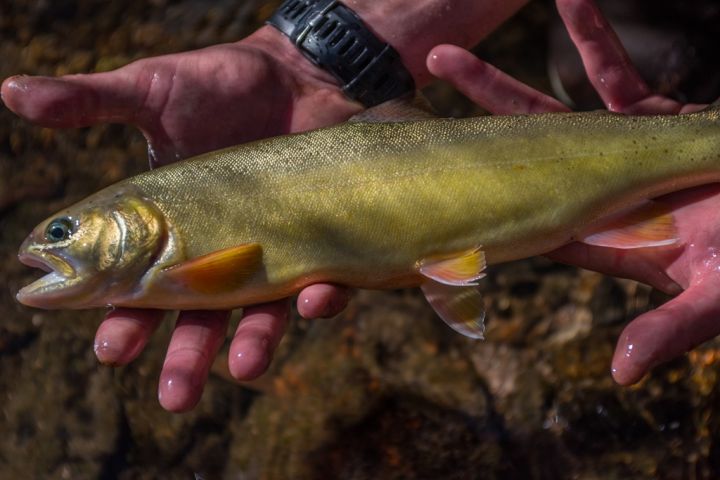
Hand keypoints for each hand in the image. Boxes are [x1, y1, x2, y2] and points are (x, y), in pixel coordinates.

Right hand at [2, 26, 353, 410]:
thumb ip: (90, 101)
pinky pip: (323, 278)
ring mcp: (270, 247)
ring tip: (243, 369)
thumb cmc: (218, 83)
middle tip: (174, 396)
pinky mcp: (319, 239)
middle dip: (186, 355)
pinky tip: (311, 300)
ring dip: (250, 342)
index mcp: (168, 225)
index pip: (138, 282)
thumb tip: (10, 93)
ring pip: (257, 310)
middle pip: (196, 312)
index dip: (123, 317)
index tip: (110, 350)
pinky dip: (319, 295)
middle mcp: (218, 246)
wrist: (296, 73)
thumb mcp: (152, 91)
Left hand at [428, 0, 718, 384]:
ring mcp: (617, 157)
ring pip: (547, 113)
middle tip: (417, 92)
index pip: (515, 221)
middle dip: (465, 126)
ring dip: (498, 83)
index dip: (468, 206)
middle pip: (512, 159)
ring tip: (444, 52)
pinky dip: (593, 39)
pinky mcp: (652, 124)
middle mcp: (592, 195)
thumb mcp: (716, 297)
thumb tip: (620, 374)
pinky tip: (569, 1)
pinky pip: (615, 76)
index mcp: (594, 236)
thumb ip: (670, 329)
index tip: (421, 181)